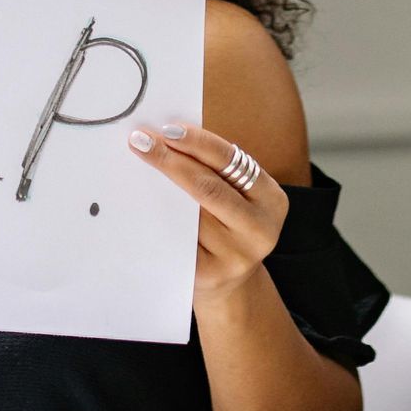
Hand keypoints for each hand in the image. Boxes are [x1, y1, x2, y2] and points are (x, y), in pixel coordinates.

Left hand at [128, 119, 288, 304]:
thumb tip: (168, 136)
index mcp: (272, 200)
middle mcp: (261, 229)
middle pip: (208, 188)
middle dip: (170, 160)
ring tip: (139, 168)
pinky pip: (179, 240)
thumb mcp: (236, 195)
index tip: (167, 129)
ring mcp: (237, 257)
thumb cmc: (226, 224)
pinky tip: (140, 205)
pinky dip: (158, 219)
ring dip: (159, 190)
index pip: (231, 162)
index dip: (198, 143)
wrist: (229, 281)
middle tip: (141, 141)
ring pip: (190, 215)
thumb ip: (215, 170)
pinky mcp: (210, 275)